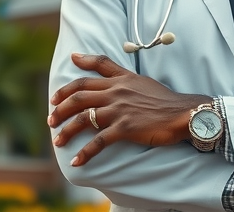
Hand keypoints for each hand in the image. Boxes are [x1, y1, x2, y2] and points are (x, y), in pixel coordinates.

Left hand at [47, 53, 210, 165]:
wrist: (183, 113)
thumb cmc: (163, 99)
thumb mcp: (140, 79)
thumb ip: (118, 72)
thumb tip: (104, 70)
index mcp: (121, 79)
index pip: (90, 74)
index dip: (69, 84)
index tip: (55, 95)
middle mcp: (117, 91)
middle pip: (79, 96)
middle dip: (60, 108)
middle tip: (51, 119)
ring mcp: (120, 109)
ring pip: (84, 118)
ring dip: (67, 130)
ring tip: (58, 141)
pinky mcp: (126, 127)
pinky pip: (99, 141)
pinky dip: (85, 153)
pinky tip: (77, 162)